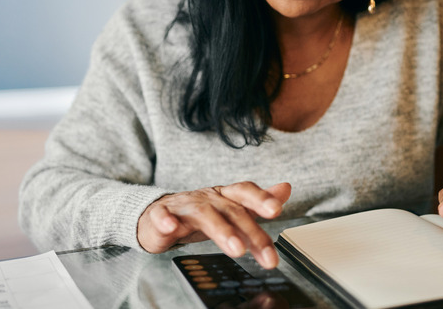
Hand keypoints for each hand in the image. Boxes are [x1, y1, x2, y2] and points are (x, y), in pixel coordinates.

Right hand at [137, 181, 291, 268]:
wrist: (156, 214)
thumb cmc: (198, 214)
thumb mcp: (230, 208)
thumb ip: (258, 202)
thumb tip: (286, 189)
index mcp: (224, 196)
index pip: (245, 192)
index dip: (261, 198)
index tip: (277, 209)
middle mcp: (207, 198)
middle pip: (231, 211)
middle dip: (250, 231)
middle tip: (266, 253)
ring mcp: (184, 206)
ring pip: (204, 215)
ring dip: (221, 231)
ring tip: (237, 249)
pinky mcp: (160, 216)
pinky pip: (162, 216)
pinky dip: (166, 221)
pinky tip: (172, 228)